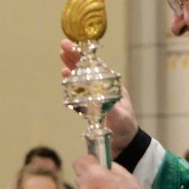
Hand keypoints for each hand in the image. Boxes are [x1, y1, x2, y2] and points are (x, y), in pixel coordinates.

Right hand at [60, 39, 137, 155]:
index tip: (74, 47)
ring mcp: (96, 95)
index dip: (84, 57)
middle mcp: (103, 87)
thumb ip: (111, 109)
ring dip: (72, 66)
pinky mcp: (90, 104)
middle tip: (63, 45)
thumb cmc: (126, 129)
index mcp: (112, 86)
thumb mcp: (121, 119)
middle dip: (75, 56)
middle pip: (87, 68)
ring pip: (82, 76)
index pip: (96, 67)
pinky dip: (71, 82)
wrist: (124, 144)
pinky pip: (78, 90)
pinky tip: (65, 76)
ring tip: (62, 55)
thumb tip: (102, 101)